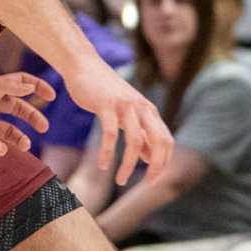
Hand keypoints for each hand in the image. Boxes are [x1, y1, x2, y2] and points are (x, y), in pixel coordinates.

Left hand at [0, 69, 52, 155]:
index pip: (20, 84)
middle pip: (19, 110)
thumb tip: (30, 87)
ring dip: (19, 138)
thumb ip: (6, 86)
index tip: (51, 95)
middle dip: (33, 117)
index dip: (37, 87)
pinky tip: (0, 148)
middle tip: (44, 127)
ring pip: (8, 131)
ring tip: (26, 144)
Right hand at [68, 58, 172, 184]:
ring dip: (129, 165)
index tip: (152, 179)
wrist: (84, 66)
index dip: (163, 162)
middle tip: (145, 184)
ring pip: (134, 141)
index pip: (166, 141)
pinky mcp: (106, 105)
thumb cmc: (105, 92)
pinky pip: (110, 134)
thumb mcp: (127, 113)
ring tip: (121, 180)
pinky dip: (108, 153)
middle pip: (158, 141)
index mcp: (149, 111)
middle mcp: (142, 108)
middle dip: (156, 167)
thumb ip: (140, 133)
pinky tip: (103, 166)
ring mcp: (125, 105)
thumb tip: (150, 157)